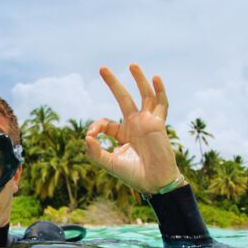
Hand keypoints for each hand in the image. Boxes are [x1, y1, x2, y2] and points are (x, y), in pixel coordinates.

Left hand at [85, 64, 182, 193]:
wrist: (155, 182)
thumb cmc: (134, 175)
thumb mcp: (109, 164)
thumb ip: (95, 153)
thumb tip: (86, 136)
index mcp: (122, 134)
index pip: (106, 122)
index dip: (95, 126)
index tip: (90, 135)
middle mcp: (135, 125)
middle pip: (123, 98)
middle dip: (113, 83)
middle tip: (101, 68)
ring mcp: (147, 122)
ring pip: (144, 96)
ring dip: (138, 80)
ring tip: (132, 64)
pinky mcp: (158, 124)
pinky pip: (161, 104)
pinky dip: (160, 91)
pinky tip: (156, 78)